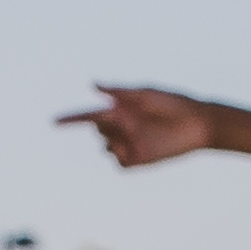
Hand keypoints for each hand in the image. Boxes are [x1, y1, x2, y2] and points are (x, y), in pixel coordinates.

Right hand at [58, 86, 217, 170]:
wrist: (197, 123)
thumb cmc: (173, 102)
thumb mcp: (145, 93)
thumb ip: (119, 91)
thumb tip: (93, 85)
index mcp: (121, 110)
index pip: (89, 116)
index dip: (71, 120)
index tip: (53, 122)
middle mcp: (123, 128)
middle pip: (97, 132)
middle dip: (106, 126)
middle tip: (128, 120)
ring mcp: (130, 145)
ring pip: (106, 149)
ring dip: (114, 141)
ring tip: (135, 134)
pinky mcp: (139, 160)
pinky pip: (119, 164)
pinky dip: (122, 157)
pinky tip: (136, 149)